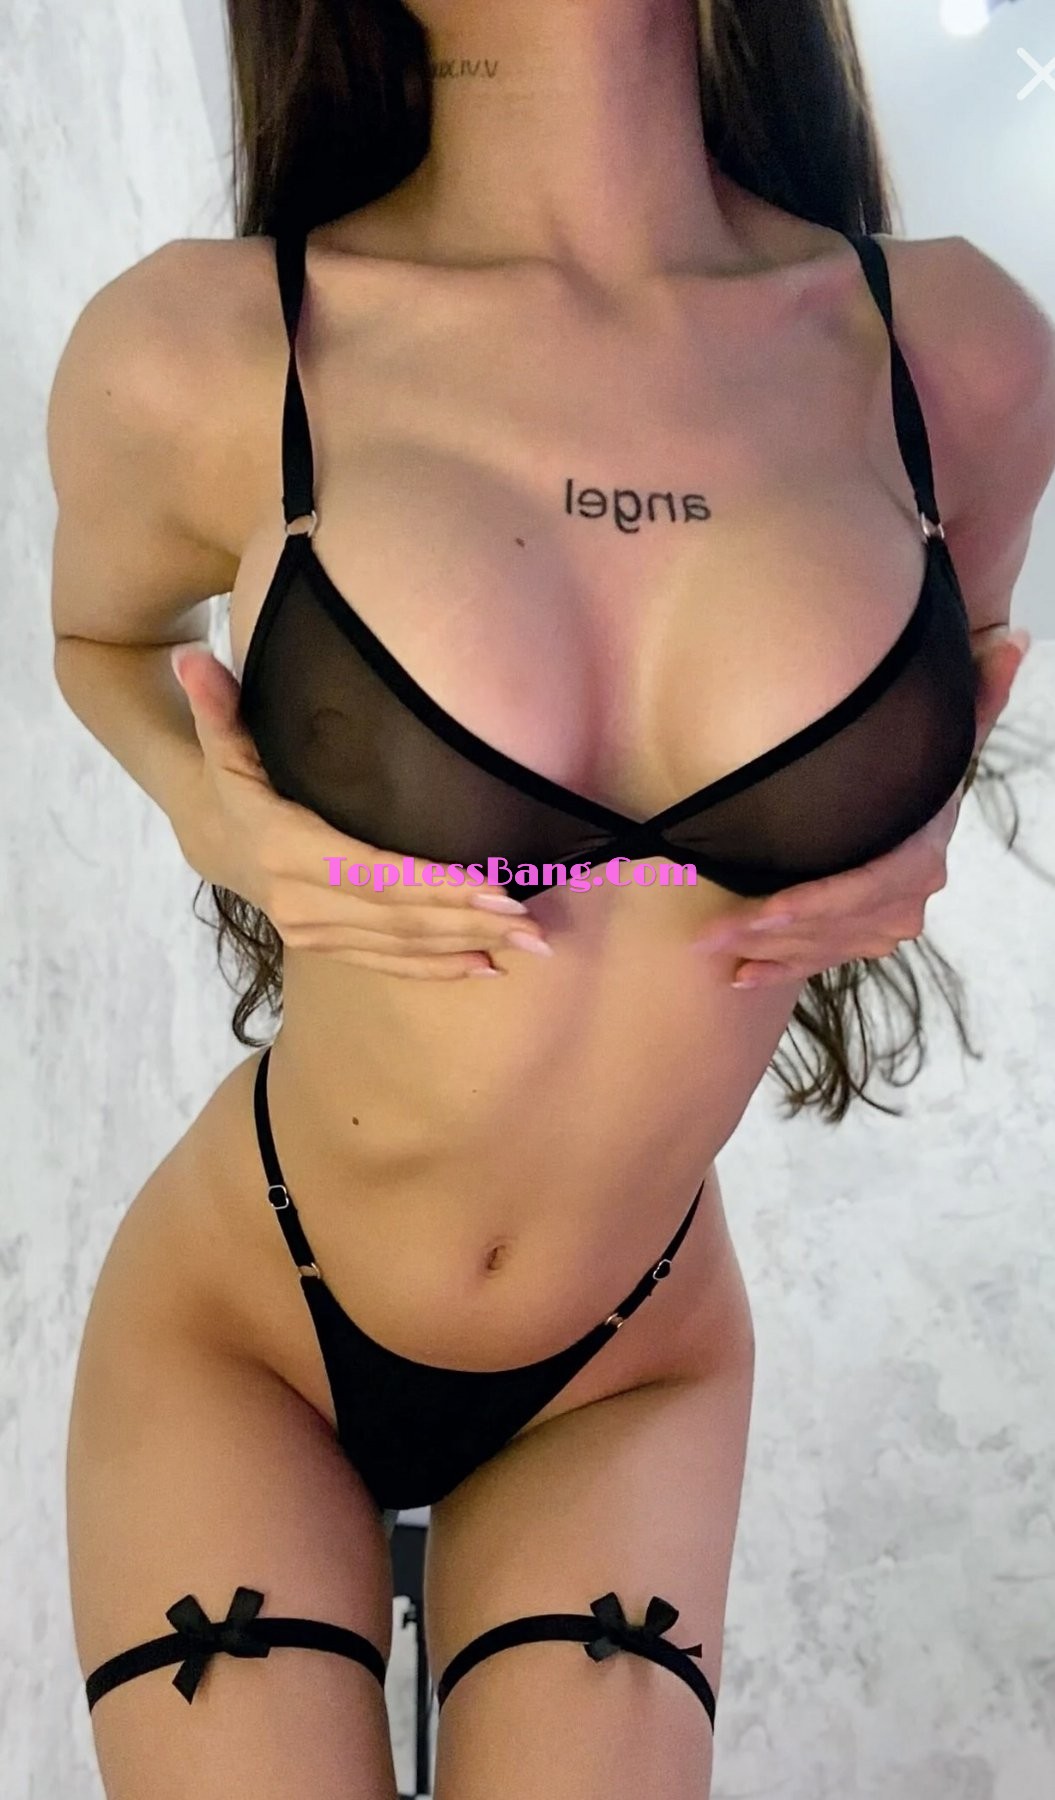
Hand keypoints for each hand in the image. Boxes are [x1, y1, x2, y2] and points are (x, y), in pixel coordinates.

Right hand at [170, 645, 549, 978]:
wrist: (210, 837)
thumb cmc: (234, 780)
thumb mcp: (221, 740)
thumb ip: (214, 702)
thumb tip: (189, 655)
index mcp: (286, 850)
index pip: (372, 873)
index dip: (435, 885)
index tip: (494, 887)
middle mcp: (301, 902)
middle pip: (398, 918)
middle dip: (470, 921)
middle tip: (533, 923)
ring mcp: (315, 932)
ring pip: (401, 947)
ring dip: (468, 948)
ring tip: (528, 945)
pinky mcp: (329, 947)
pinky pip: (388, 965)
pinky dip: (438, 970)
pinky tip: (485, 969)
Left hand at [692, 626, 1030, 988]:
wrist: (925, 802)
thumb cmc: (927, 762)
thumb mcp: (954, 729)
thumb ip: (981, 693)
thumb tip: (1013, 640)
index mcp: (920, 854)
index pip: (861, 888)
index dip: (810, 903)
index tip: (759, 909)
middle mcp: (908, 899)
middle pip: (833, 926)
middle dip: (769, 931)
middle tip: (708, 932)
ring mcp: (885, 924)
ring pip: (823, 948)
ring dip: (767, 952)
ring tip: (711, 950)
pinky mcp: (863, 937)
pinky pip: (821, 961)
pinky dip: (779, 970)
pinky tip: (738, 978)